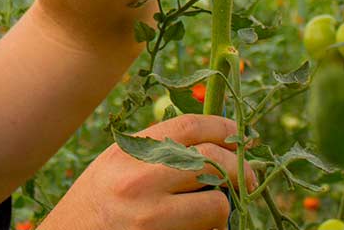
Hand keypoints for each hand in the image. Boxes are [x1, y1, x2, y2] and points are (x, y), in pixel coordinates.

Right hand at [38, 114, 256, 229]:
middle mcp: (140, 179)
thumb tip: (212, 141)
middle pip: (212, 161)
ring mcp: (150, 216)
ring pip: (216, 204)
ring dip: (222, 208)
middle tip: (248, 180)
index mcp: (130, 151)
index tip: (240, 137)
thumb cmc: (95, 202)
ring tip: (212, 211)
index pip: (190, 127)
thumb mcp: (115, 164)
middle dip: (240, 170)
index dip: (223, 128)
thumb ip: (154, 150)